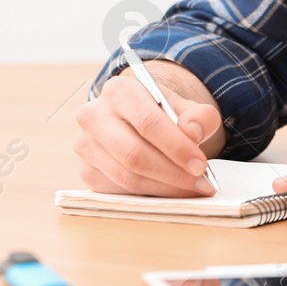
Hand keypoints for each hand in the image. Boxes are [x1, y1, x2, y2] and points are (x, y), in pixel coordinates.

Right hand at [73, 64, 222, 196]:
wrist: (134, 119)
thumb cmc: (161, 113)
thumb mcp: (185, 107)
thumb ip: (198, 116)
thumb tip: (192, 133)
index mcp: (118, 91)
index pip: (147, 122)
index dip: (176, 147)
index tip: (200, 165)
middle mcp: (94, 116)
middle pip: (134, 153)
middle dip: (172, 172)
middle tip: (200, 183)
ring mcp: (86, 145)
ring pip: (127, 177)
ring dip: (164, 187)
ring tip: (191, 189)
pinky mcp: (87, 170)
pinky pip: (120, 190)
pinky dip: (149, 194)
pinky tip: (170, 191)